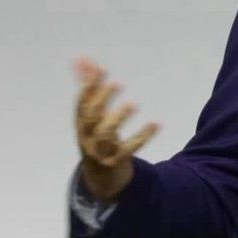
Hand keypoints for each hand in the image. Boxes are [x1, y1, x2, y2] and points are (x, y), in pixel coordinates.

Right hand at [74, 57, 158, 201]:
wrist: (101, 178)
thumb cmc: (96, 137)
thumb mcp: (91, 115)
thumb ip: (89, 87)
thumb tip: (81, 59)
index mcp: (81, 124)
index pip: (81, 104)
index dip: (89, 86)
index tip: (102, 69)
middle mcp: (87, 138)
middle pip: (91, 118)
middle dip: (103, 100)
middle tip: (119, 83)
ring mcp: (100, 152)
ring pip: (106, 135)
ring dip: (119, 118)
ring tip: (134, 103)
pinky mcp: (115, 163)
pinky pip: (128, 150)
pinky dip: (142, 136)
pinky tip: (157, 124)